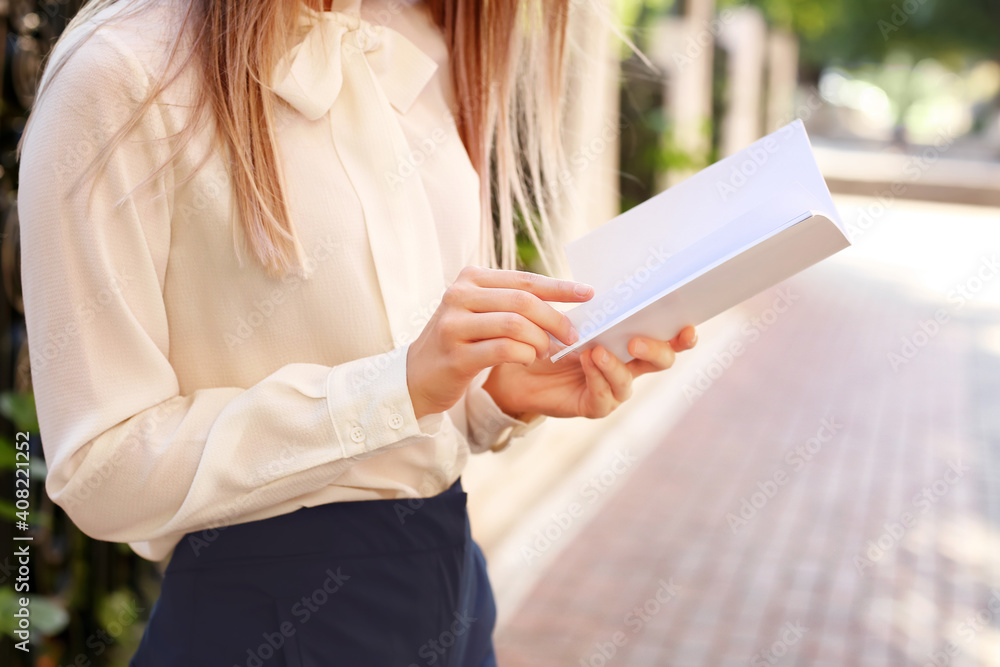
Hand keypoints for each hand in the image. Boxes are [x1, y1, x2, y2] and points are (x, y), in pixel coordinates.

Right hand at [406, 266, 594, 419]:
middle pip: (522, 300)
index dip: (559, 287)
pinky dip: (524, 355)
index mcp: (470, 278)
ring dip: (539, 340)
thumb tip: (564, 299)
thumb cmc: (460, 342)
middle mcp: (459, 295)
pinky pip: (503, 350)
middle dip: (555, 319)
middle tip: (573, 335)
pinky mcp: (455, 355)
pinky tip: (528, 360)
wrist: (417, 376)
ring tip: (545, 351)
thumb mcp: (480, 311)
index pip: (524, 279)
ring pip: (515, 324)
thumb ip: (512, 302)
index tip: (588, 293)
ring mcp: (454, 325)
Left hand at [482, 325, 697, 419]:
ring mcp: (614, 389)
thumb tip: (615, 285)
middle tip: (637, 340)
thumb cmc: (550, 336)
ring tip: (597, 350)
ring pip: (629, 381)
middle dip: (656, 350)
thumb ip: (598, 308)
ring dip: (615, 365)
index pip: (667, 339)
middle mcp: (630, 367)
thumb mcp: (576, 316)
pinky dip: (596, 377)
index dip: (682, 335)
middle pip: (661, 362)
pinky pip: (604, 396)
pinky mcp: (595, 405)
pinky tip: (586, 361)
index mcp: (632, 342)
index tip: (687, 324)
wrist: (519, 364)